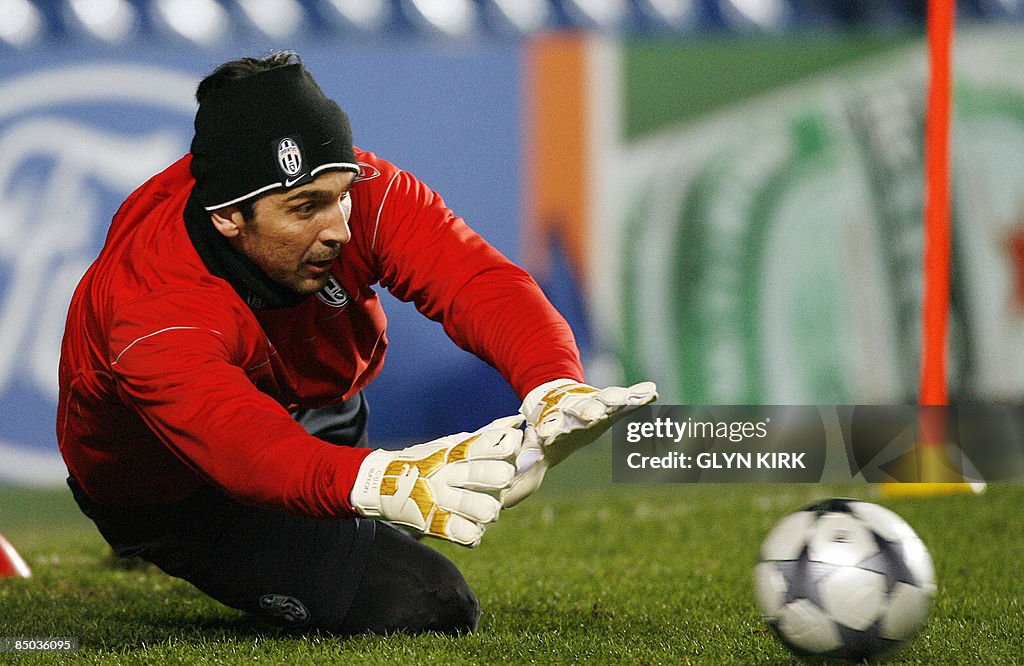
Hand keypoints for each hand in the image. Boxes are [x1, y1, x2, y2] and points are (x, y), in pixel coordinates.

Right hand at [351, 415, 523, 546]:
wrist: (381, 482)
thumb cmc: (427, 460)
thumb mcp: (451, 444)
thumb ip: (485, 435)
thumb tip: (516, 420)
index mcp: (452, 453)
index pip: (483, 445)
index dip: (504, 445)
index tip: (515, 444)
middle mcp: (446, 474)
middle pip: (483, 474)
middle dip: (502, 476)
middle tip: (505, 478)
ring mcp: (440, 499)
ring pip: (480, 507)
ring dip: (490, 509)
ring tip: (489, 509)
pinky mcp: (434, 524)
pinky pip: (465, 534)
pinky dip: (474, 533)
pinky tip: (473, 527)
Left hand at [501, 380, 657, 507]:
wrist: (554, 402)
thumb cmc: (545, 435)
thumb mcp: (532, 455)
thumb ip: (524, 479)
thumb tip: (504, 505)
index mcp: (552, 426)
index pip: (551, 428)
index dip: (550, 432)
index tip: (548, 434)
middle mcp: (573, 413)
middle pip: (580, 411)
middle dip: (585, 413)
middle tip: (592, 415)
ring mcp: (594, 403)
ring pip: (604, 400)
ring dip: (615, 400)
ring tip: (628, 399)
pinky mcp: (611, 401)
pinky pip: (627, 398)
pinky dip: (639, 395)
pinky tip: (652, 391)